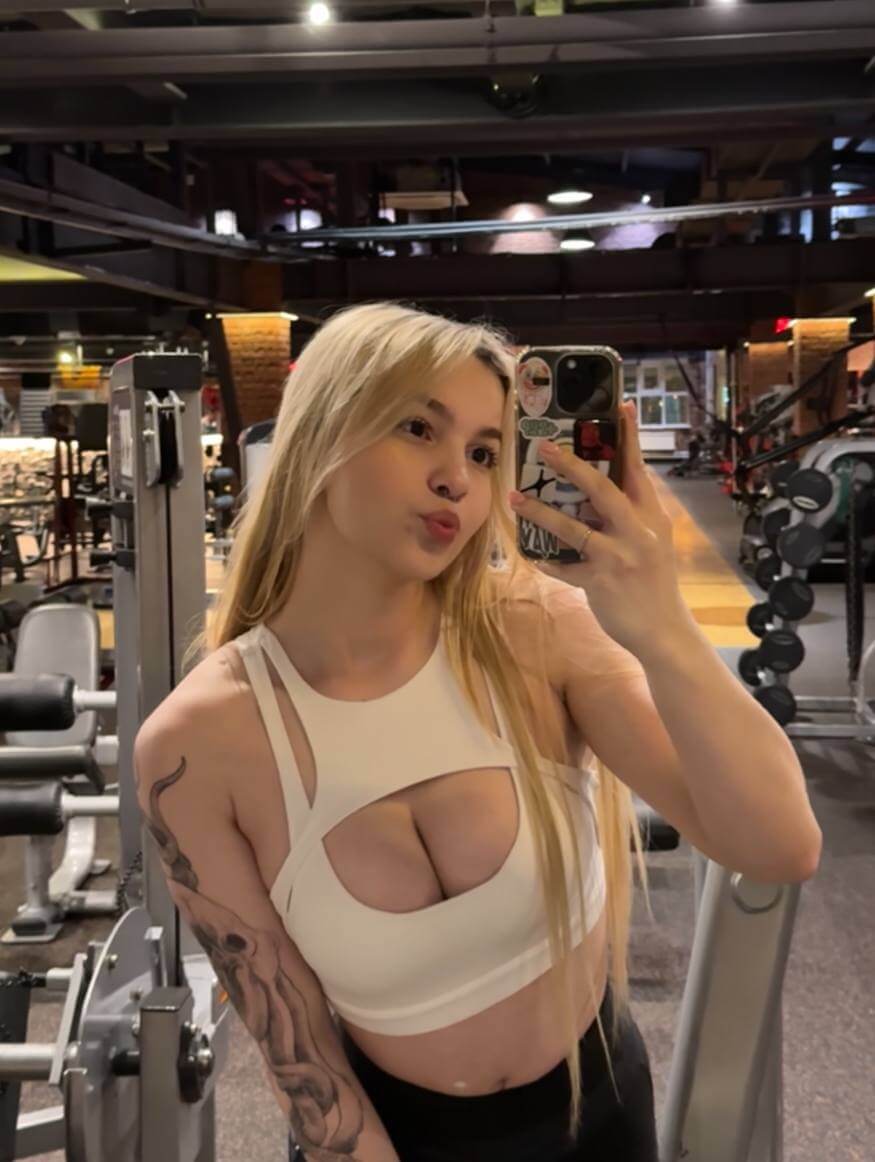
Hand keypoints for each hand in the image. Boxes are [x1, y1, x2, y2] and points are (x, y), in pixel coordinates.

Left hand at [509, 401, 694, 657]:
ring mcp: (619, 557)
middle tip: (543, 448)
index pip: (638, 469)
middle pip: (602, 489)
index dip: (628, 437)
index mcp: (652, 516)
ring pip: (573, 528)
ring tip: (515, 498)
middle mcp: (638, 532)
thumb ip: (628, 517)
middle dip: (571, 466)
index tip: (619, 406)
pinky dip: (545, 559)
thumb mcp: (651, 542)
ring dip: (540, 512)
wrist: (665, 632)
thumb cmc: (653, 583)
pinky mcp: (601, 583)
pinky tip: (530, 552)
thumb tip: (592, 492)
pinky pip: (564, 566)